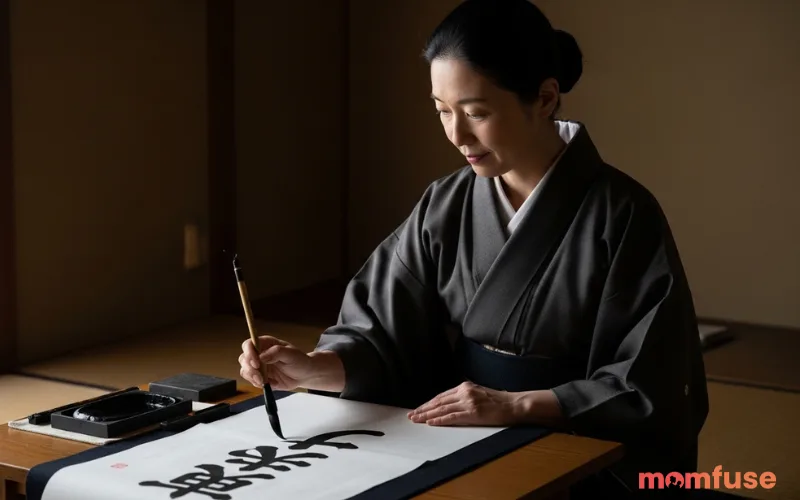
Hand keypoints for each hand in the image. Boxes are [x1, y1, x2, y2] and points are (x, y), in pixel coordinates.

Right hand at [239, 336, 313, 390]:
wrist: (304, 374)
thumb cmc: (299, 360)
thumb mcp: (291, 354)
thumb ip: (277, 353)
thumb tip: (261, 357)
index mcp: (266, 344)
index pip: (249, 344)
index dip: (249, 353)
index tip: (256, 363)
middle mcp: (259, 354)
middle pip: (243, 358)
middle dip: (249, 369)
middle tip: (260, 377)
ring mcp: (258, 366)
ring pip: (245, 370)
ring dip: (252, 377)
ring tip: (265, 382)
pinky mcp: (260, 377)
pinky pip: (252, 381)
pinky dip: (258, 384)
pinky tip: (270, 384)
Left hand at [407, 381, 527, 426]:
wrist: (514, 405)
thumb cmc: (498, 401)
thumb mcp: (478, 393)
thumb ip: (464, 397)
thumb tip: (449, 405)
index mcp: (465, 387)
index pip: (441, 396)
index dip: (428, 403)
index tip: (418, 409)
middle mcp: (464, 392)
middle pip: (438, 402)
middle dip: (423, 409)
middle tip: (411, 415)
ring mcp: (468, 402)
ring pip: (442, 409)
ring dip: (427, 415)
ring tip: (416, 420)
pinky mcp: (473, 413)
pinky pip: (452, 417)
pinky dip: (440, 420)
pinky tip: (431, 423)